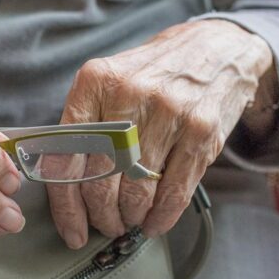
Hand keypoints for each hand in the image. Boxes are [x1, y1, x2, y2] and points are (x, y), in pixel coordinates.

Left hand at [47, 20, 273, 248]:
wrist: (215, 48)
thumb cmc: (153, 75)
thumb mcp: (110, 82)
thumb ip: (85, 126)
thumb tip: (63, 187)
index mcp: (95, 82)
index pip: (66, 157)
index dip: (66, 206)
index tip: (72, 230)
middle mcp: (129, 95)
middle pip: (100, 181)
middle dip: (101, 217)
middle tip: (105, 225)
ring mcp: (168, 113)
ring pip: (136, 192)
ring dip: (130, 219)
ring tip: (129, 221)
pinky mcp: (200, 131)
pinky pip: (174, 193)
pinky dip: (160, 217)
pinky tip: (154, 223)